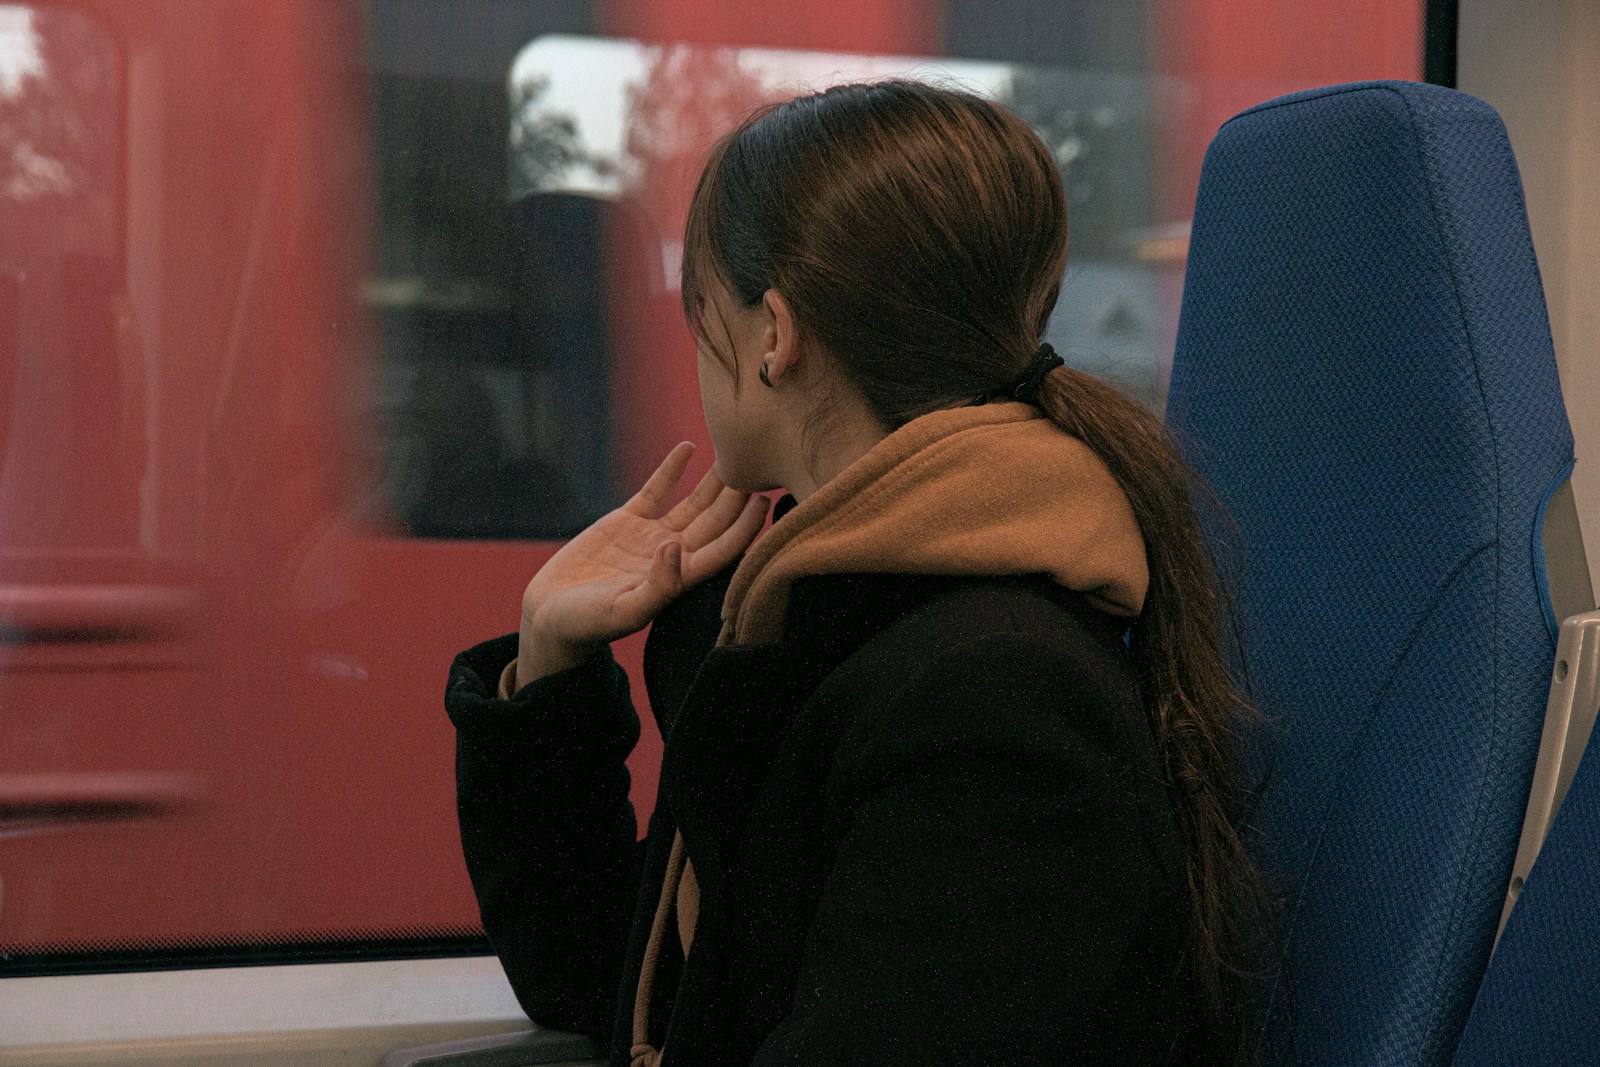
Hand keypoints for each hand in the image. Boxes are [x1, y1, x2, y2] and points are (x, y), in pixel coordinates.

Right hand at [516, 442, 768, 683]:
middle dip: (736, 498)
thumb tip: (676, 549)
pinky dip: (671, 470)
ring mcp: (651, 535)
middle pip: (714, 522)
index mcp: (679, 579)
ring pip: (692, 504)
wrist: (550, 615)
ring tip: (732, 454)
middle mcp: (672, 555)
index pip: (723, 549)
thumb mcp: (622, 611)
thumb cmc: (588, 624)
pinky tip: (688, 447)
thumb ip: (656, 586)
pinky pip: (656, 490)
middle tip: (758, 468)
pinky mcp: (626, 521)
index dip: (745, 527)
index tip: (764, 502)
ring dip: (713, 482)